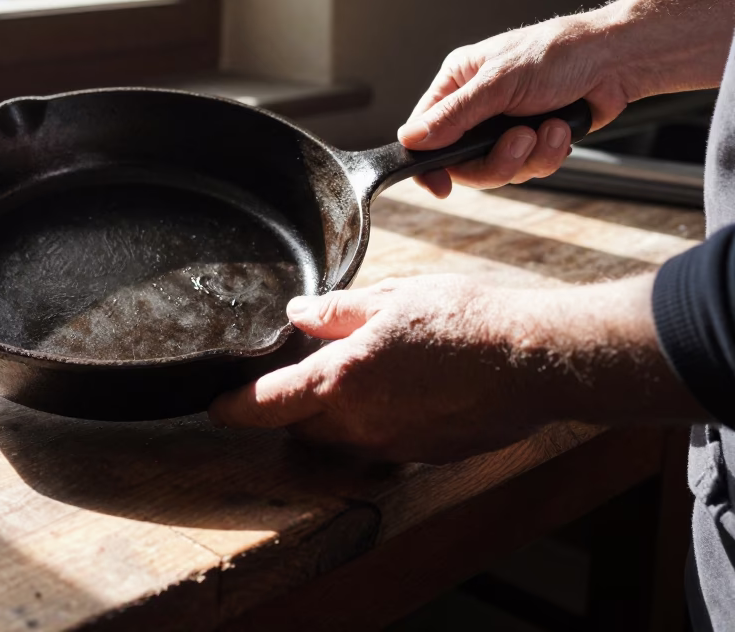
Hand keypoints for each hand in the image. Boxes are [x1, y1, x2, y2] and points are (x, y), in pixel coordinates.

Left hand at [208, 275, 705, 463]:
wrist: (536, 361)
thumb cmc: (466, 320)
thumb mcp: (392, 299)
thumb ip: (336, 311)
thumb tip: (298, 314)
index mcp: (341, 381)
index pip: (265, 405)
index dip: (234, 407)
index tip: (218, 405)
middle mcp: (360, 424)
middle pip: (300, 426)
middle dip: (290, 406)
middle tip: (301, 370)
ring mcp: (392, 446)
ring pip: (339, 438)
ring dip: (332, 415)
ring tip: (357, 373)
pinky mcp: (422, 454)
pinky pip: (380, 443)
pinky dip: (375, 422)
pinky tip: (401, 389)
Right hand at [398, 15, 629, 197]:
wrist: (615, 62)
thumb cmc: (558, 55)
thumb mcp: (498, 83)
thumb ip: (454, 115)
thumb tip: (412, 138)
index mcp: (456, 83)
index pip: (423, 132)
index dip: (428, 162)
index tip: (441, 185)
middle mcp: (475, 108)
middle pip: (463, 162)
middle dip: (497, 160)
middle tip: (520, 141)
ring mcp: (502, 127)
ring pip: (498, 169)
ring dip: (529, 156)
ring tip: (549, 128)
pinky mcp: (531, 141)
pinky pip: (527, 168)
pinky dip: (548, 154)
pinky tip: (560, 130)